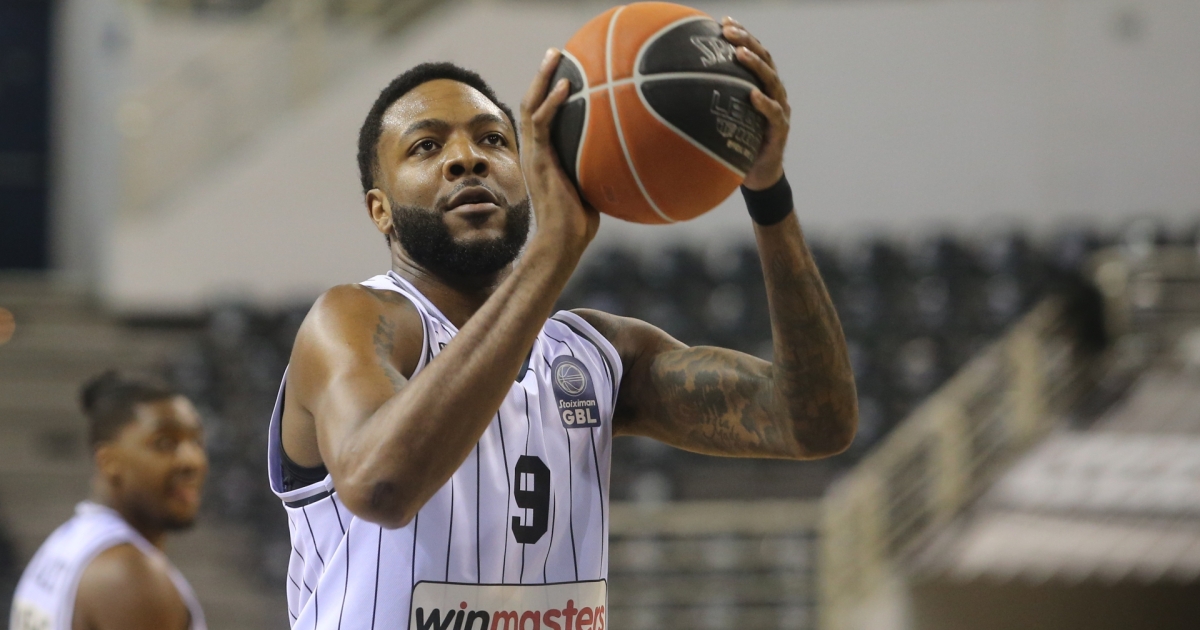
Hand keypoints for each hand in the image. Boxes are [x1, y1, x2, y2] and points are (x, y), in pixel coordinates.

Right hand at [520, 48, 599, 247]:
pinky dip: (551, 102)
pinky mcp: (538, 160)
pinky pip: (542, 123)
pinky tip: (565, 85)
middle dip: (541, 76)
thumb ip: (600, 168)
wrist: (562, 241)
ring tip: (554, 55)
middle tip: (554, 53)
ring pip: (530, 106)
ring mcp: (533, 155)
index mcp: (542, 157)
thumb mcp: (592, 187)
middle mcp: (534, 151)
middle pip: (530, 103)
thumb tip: (628, 157)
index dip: (546, 94)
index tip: (562, 72)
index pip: (540, 118)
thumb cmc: (579, 224)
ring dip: (542, 78)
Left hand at [722, 17, 790, 190]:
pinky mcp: (780, 131)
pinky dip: (764, 104)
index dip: (742, 35)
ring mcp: (779, 110)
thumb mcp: (722, 117)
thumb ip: (710, 100)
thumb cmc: (738, 143)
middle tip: (728, 31)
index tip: (724, 21)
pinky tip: (752, 95)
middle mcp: (773, 93)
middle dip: (748, 41)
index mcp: (761, 86)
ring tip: (740, 53)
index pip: (755, 53)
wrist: (757, 175)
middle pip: (765, 60)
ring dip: (756, 65)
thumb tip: (673, 88)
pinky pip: (774, 114)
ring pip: (772, 81)